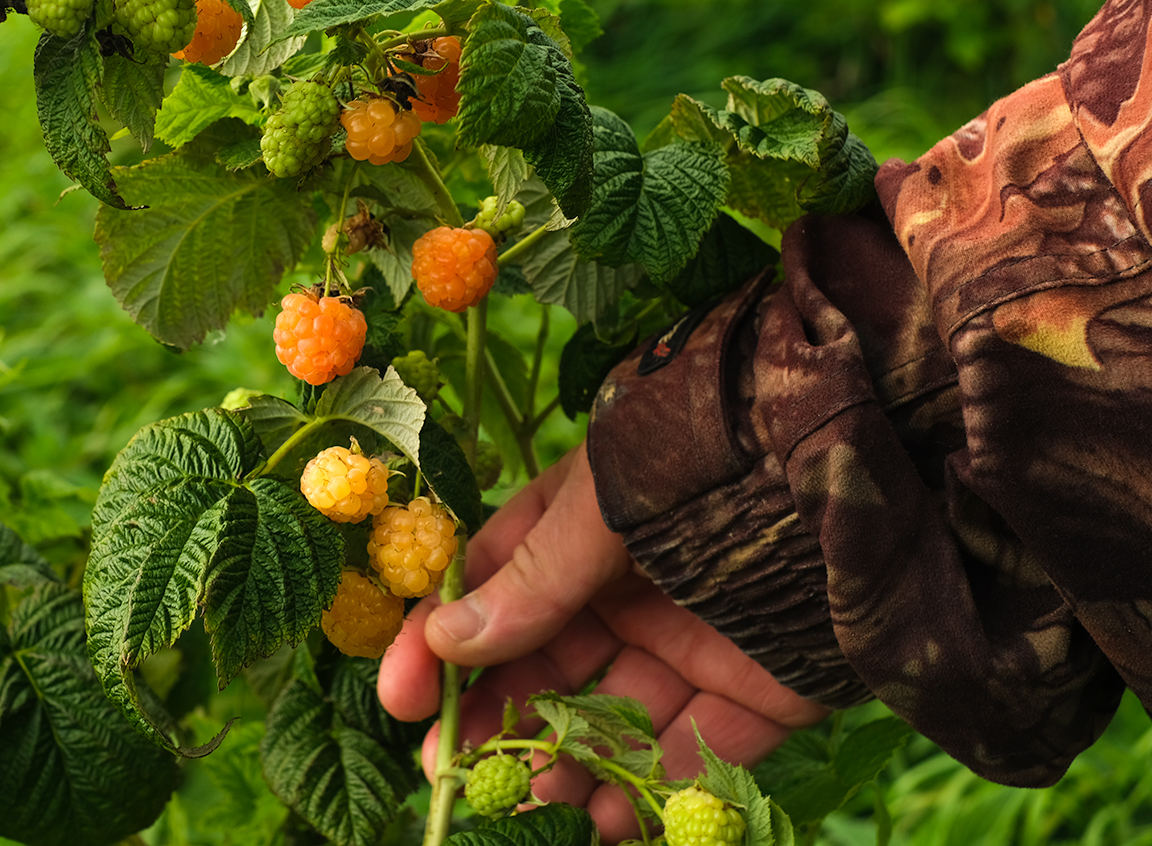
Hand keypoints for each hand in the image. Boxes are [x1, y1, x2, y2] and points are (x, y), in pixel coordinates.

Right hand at [377, 445, 827, 840]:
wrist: (861, 457)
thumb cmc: (715, 452)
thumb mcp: (609, 503)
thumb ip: (535, 575)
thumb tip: (447, 640)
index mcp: (576, 529)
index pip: (488, 593)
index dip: (438, 645)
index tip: (401, 700)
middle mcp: (624, 590)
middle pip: (541, 670)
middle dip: (497, 723)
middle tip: (458, 779)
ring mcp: (690, 641)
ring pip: (610, 721)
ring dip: (566, 767)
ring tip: (534, 807)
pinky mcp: (760, 689)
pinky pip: (695, 753)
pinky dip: (650, 791)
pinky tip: (608, 821)